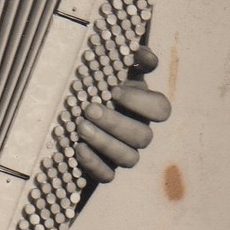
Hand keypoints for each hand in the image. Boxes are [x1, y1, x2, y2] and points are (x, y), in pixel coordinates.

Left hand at [74, 45, 170, 184]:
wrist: (69, 107)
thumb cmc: (95, 84)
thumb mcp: (111, 67)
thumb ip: (130, 58)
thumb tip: (141, 53)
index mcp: (144, 107)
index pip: (160, 110)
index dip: (141, 102)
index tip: (113, 90)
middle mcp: (138, 132)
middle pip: (143, 136)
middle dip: (116, 122)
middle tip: (89, 109)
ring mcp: (124, 153)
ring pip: (128, 158)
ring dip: (105, 142)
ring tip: (80, 127)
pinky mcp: (105, 169)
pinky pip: (107, 175)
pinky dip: (94, 164)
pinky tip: (77, 148)